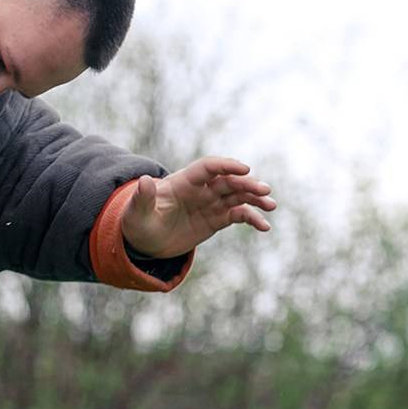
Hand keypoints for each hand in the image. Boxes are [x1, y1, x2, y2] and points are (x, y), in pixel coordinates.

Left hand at [121, 157, 275, 257]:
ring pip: (238, 196)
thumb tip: (145, 181)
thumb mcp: (136, 214)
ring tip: (271, 205)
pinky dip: (252, 218)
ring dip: (255, 198)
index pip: (208, 168)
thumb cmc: (138, 223)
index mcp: (183, 182)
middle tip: (265, 190)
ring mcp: (210, 203)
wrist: (144, 243)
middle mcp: (200, 189)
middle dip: (247, 183)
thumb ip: (142, 198)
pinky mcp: (216, 219)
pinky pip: (238, 216)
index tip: (244, 168)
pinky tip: (264, 226)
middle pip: (228, 181)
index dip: (226, 166)